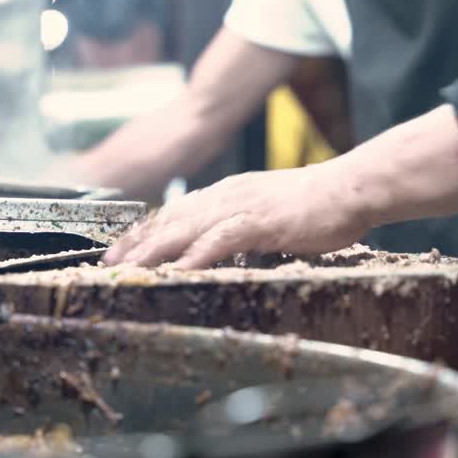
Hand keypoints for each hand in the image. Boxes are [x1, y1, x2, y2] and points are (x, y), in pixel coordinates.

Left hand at [103, 162, 368, 268]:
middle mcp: (227, 195)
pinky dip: (197, 254)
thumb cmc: (318, 206)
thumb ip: (244, 228)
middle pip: (170, 219)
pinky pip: (222, 238)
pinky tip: (180, 269)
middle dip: (137, 242)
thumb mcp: (269, 215)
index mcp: (228, 194)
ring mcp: (242, 206)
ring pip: (186, 228)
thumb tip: (226, 248)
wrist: (350, 188)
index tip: (120, 249)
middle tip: (108, 263)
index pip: (175, 213)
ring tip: (130, 269)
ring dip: (155, 250)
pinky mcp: (261, 220)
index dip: (145, 232)